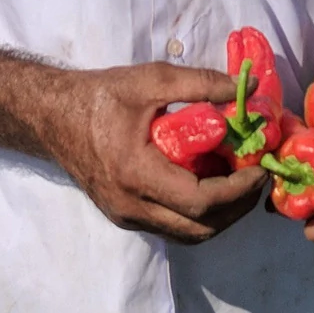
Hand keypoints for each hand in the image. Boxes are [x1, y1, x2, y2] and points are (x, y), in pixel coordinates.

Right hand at [49, 61, 266, 243]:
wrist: (53, 115)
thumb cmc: (101, 95)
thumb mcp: (151, 79)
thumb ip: (200, 83)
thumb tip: (246, 90)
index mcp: (136, 173)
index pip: (200, 201)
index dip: (237, 189)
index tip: (259, 167)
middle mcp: (132, 206)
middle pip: (199, 229)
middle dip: (237, 207)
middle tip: (257, 177)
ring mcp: (127, 216)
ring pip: (187, 233)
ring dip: (220, 215)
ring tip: (238, 181)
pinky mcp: (125, 215)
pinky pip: (171, 225)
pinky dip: (197, 213)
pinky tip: (208, 183)